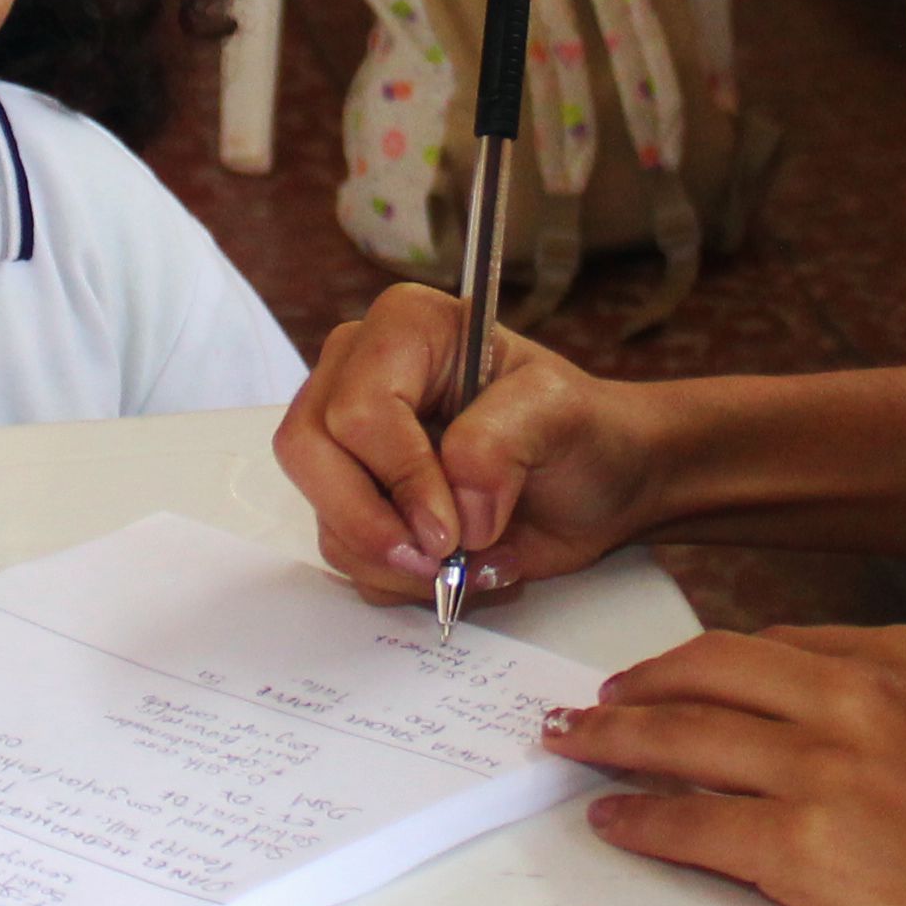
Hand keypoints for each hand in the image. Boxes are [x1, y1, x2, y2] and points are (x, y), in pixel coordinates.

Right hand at [278, 284, 660, 602]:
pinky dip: (399, 577)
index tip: (454, 529)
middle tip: (439, 562)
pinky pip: (344, 550)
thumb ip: (503, 441)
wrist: (596, 483)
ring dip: (396, 560)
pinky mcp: (356, 496)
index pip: (359, 408)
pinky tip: (458, 565)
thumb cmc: (582, 430)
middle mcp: (359, 372)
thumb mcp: (562, 414)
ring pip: (323, 512)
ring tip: (472, 560)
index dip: (401, 477)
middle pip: (309, 453)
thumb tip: (456, 507)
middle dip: (372, 524)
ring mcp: (349, 439)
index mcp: (405, 327)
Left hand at [547, 626, 905, 905]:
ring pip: (683, 737)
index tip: (658, 677)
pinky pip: (690, 821)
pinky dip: (639, 818)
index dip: (696, 664)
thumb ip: (871, 714)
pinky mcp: (803, 848)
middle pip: (707, 673)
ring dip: (612, 741)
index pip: (765, 645)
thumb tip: (773, 725)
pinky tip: (614, 818)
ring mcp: (828, 770)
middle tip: (592, 704)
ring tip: (575, 746)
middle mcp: (860, 697)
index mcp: (900, 661)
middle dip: (634, 687)